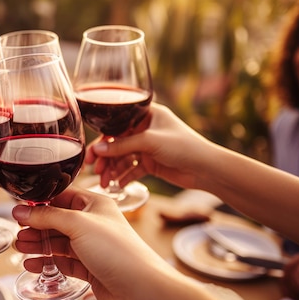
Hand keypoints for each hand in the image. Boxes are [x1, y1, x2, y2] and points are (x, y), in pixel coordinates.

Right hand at [12, 186, 176, 299]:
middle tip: (18, 231)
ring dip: (39, 244)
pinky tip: (32, 264)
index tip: (20, 207)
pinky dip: (47, 262)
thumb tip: (21, 210)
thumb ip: (47, 216)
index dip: (40, 201)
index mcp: (96, 204)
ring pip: (58, 242)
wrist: (141, 291)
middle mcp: (94, 223)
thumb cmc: (118, 251)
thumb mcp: (78, 224)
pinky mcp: (90, 268)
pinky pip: (63, 262)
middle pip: (57, 220)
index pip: (62, 195)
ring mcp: (92, 247)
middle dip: (36, 225)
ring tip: (21, 247)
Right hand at [85, 103, 215, 189]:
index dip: (102, 139)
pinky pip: (131, 169)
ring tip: (105, 182)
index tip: (91, 153)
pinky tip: (116, 185)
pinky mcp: (151, 162)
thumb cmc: (184, 146)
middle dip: (105, 157)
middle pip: (117, 143)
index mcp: (146, 114)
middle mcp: (145, 129)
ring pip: (123, 158)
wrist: (207, 169)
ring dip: (112, 169)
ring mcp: (147, 146)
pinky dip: (123, 177)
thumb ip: (121, 147)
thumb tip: (97, 151)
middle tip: (94, 170)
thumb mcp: (150, 142)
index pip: (116, 125)